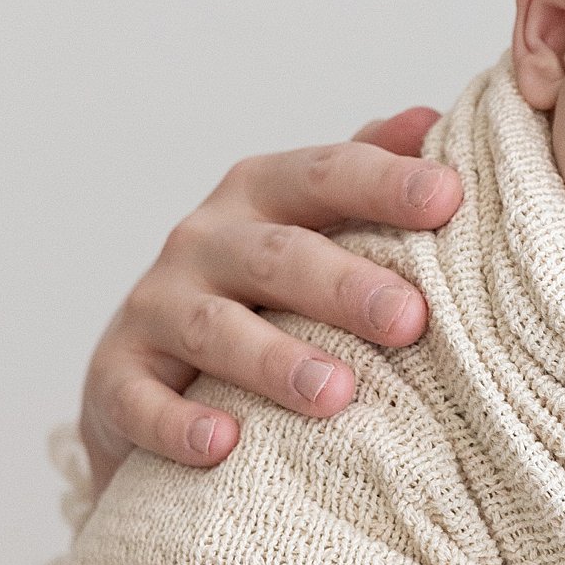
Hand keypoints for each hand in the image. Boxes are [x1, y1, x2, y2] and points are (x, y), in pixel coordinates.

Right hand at [81, 105, 461, 499]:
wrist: (148, 370)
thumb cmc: (259, 288)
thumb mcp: (309, 222)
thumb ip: (365, 173)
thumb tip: (431, 119)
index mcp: (260, 195)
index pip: (325, 176)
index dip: (385, 184)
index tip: (448, 198)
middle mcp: (203, 240)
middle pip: (276, 255)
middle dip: (343, 285)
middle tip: (409, 319)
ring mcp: (155, 308)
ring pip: (215, 329)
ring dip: (275, 361)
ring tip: (334, 394)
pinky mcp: (116, 378)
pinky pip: (140, 400)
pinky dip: (177, 424)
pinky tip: (223, 445)